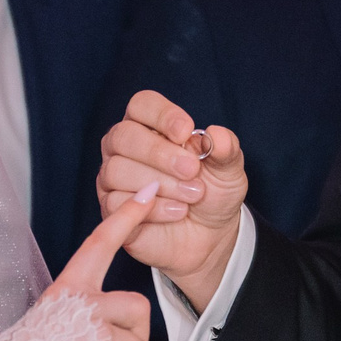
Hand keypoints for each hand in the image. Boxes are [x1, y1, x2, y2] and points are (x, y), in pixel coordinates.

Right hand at [49, 182, 160, 340]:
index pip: (99, 245)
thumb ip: (81, 320)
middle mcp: (83, 302)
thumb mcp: (48, 332)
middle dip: (132, 338)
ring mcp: (99, 328)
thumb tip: (115, 332)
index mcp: (64, 291)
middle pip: (139, 308)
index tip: (148, 193)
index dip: (125, 217)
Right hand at [96, 91, 248, 307]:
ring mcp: (113, 178)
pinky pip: (118, 202)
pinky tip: (177, 211)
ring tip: (192, 195)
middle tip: (191, 170)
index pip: (141, 105)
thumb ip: (226, 148)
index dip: (162, 115)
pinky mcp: (112, 209)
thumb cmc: (213, 192)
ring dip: (161, 183)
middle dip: (159, 153)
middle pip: (123, 136)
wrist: (210, 235)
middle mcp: (124, 147)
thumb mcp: (228, 169)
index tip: (186, 132)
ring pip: (117, 170)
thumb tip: (217, 134)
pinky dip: (154, 208)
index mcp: (149, 125)